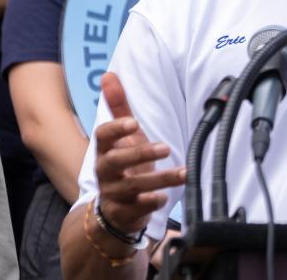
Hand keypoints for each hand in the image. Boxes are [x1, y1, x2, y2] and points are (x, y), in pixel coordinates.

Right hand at [94, 72, 185, 236]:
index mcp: (105, 150)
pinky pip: (137, 208)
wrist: (114, 211)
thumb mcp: (123, 137)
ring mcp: (114, 193)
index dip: (116, 129)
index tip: (134, 123)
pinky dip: (152, 203)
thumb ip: (118, 107)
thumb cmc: (124, 165)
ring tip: (183, 173)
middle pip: (115, 162)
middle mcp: (105, 171)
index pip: (103, 136)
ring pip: (133, 186)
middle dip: (139, 154)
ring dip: (160, 179)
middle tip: (165, 148)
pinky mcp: (124, 212)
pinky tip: (166, 198)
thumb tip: (109, 74)